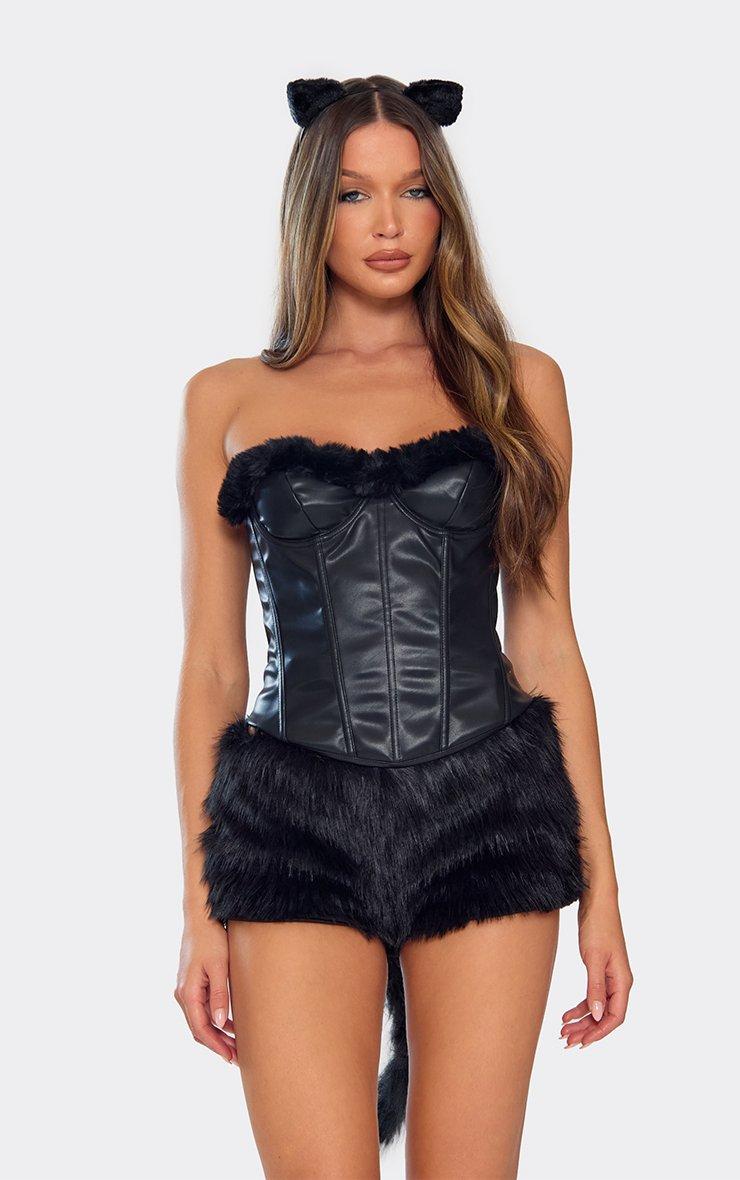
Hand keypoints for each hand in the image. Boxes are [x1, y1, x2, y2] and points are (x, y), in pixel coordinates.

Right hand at [174, 916, 237, 1064]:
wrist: (201, 917)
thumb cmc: (211, 939)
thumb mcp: (219, 967)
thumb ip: (219, 995)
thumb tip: (220, 1024)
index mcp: (188, 993)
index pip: (201, 1029)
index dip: (216, 1046)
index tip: (231, 1057)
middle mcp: (183, 994)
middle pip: (199, 1028)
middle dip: (217, 1044)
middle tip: (237, 1057)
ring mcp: (186, 989)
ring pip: (200, 1020)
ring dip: (217, 1034)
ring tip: (236, 1045)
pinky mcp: (192, 984)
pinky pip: (202, 1009)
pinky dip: (215, 1020)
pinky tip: (230, 1024)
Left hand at [560, 892, 633, 1048]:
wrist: (596, 903)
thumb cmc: (598, 926)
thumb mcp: (594, 958)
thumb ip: (596, 987)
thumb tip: (598, 1015)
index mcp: (623, 981)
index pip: (615, 1017)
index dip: (599, 1033)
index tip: (582, 1042)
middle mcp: (619, 982)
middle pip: (606, 1016)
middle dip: (587, 1030)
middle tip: (566, 1041)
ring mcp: (610, 977)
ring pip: (598, 1008)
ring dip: (582, 1021)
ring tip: (563, 1031)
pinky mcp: (600, 971)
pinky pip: (592, 996)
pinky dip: (580, 1007)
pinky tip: (566, 1014)